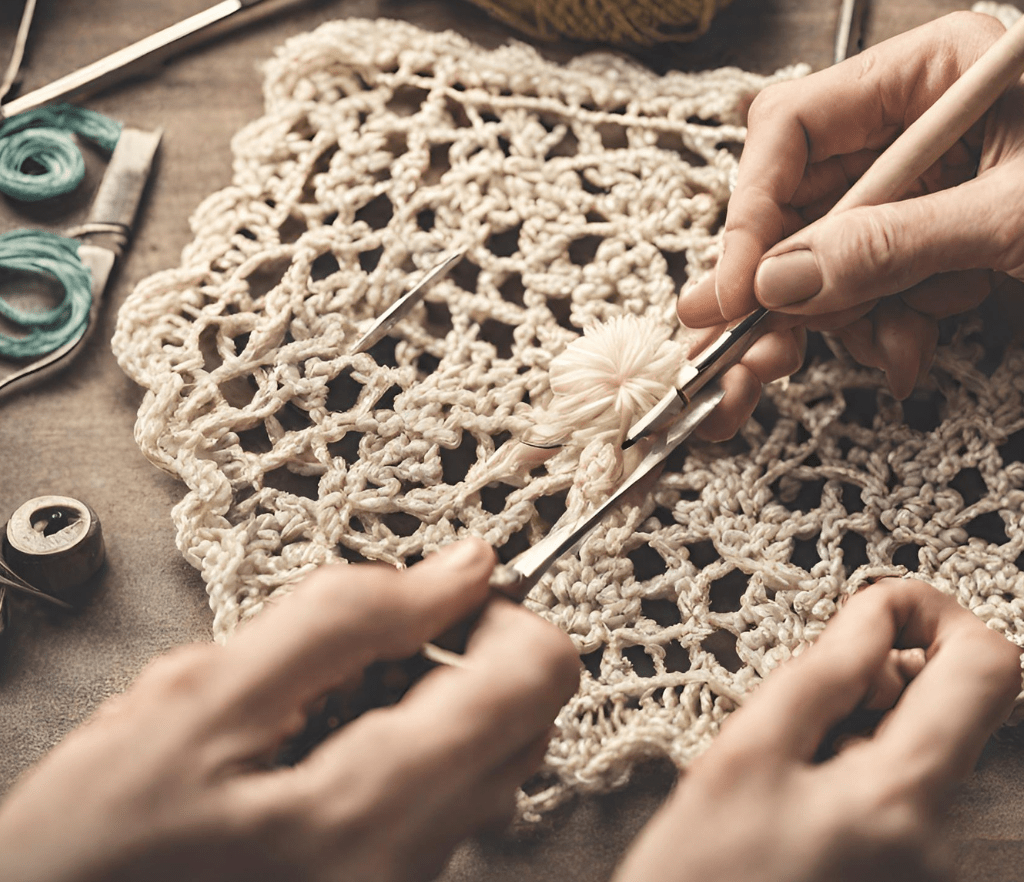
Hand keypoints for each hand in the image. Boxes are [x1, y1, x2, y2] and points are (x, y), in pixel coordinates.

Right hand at [0, 539, 580, 881]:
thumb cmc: (90, 850)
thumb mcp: (198, 699)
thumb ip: (344, 618)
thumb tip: (461, 569)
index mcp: (371, 814)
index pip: (534, 678)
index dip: (501, 612)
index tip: (441, 600)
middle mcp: (404, 867)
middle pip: (526, 724)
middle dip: (465, 661)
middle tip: (369, 653)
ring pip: (486, 765)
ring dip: (430, 710)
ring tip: (320, 714)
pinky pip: (441, 807)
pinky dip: (403, 759)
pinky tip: (314, 759)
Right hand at [613, 576, 1022, 881]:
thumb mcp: (744, 756)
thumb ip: (823, 673)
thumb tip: (878, 613)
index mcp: (904, 798)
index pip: (988, 666)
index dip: (936, 614)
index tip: (873, 612)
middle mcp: (942, 838)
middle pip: (951, 705)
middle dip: (880, 677)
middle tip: (801, 707)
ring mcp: (931, 865)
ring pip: (920, 745)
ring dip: (858, 726)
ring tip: (783, 771)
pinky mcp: (910, 877)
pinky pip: (903, 790)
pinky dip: (855, 768)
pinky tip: (795, 804)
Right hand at [680, 11, 1023, 437]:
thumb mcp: (1017, 216)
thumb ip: (889, 248)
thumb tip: (779, 282)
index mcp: (930, 75)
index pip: (795, 132)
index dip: (754, 211)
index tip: (736, 287)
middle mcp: (918, 130)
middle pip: (802, 206)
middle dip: (784, 285)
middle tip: (754, 353)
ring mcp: (932, 194)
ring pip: (833, 263)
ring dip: (843, 321)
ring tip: (886, 355)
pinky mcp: (950, 249)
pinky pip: (878, 294)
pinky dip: (886, 332)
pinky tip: (915, 353)